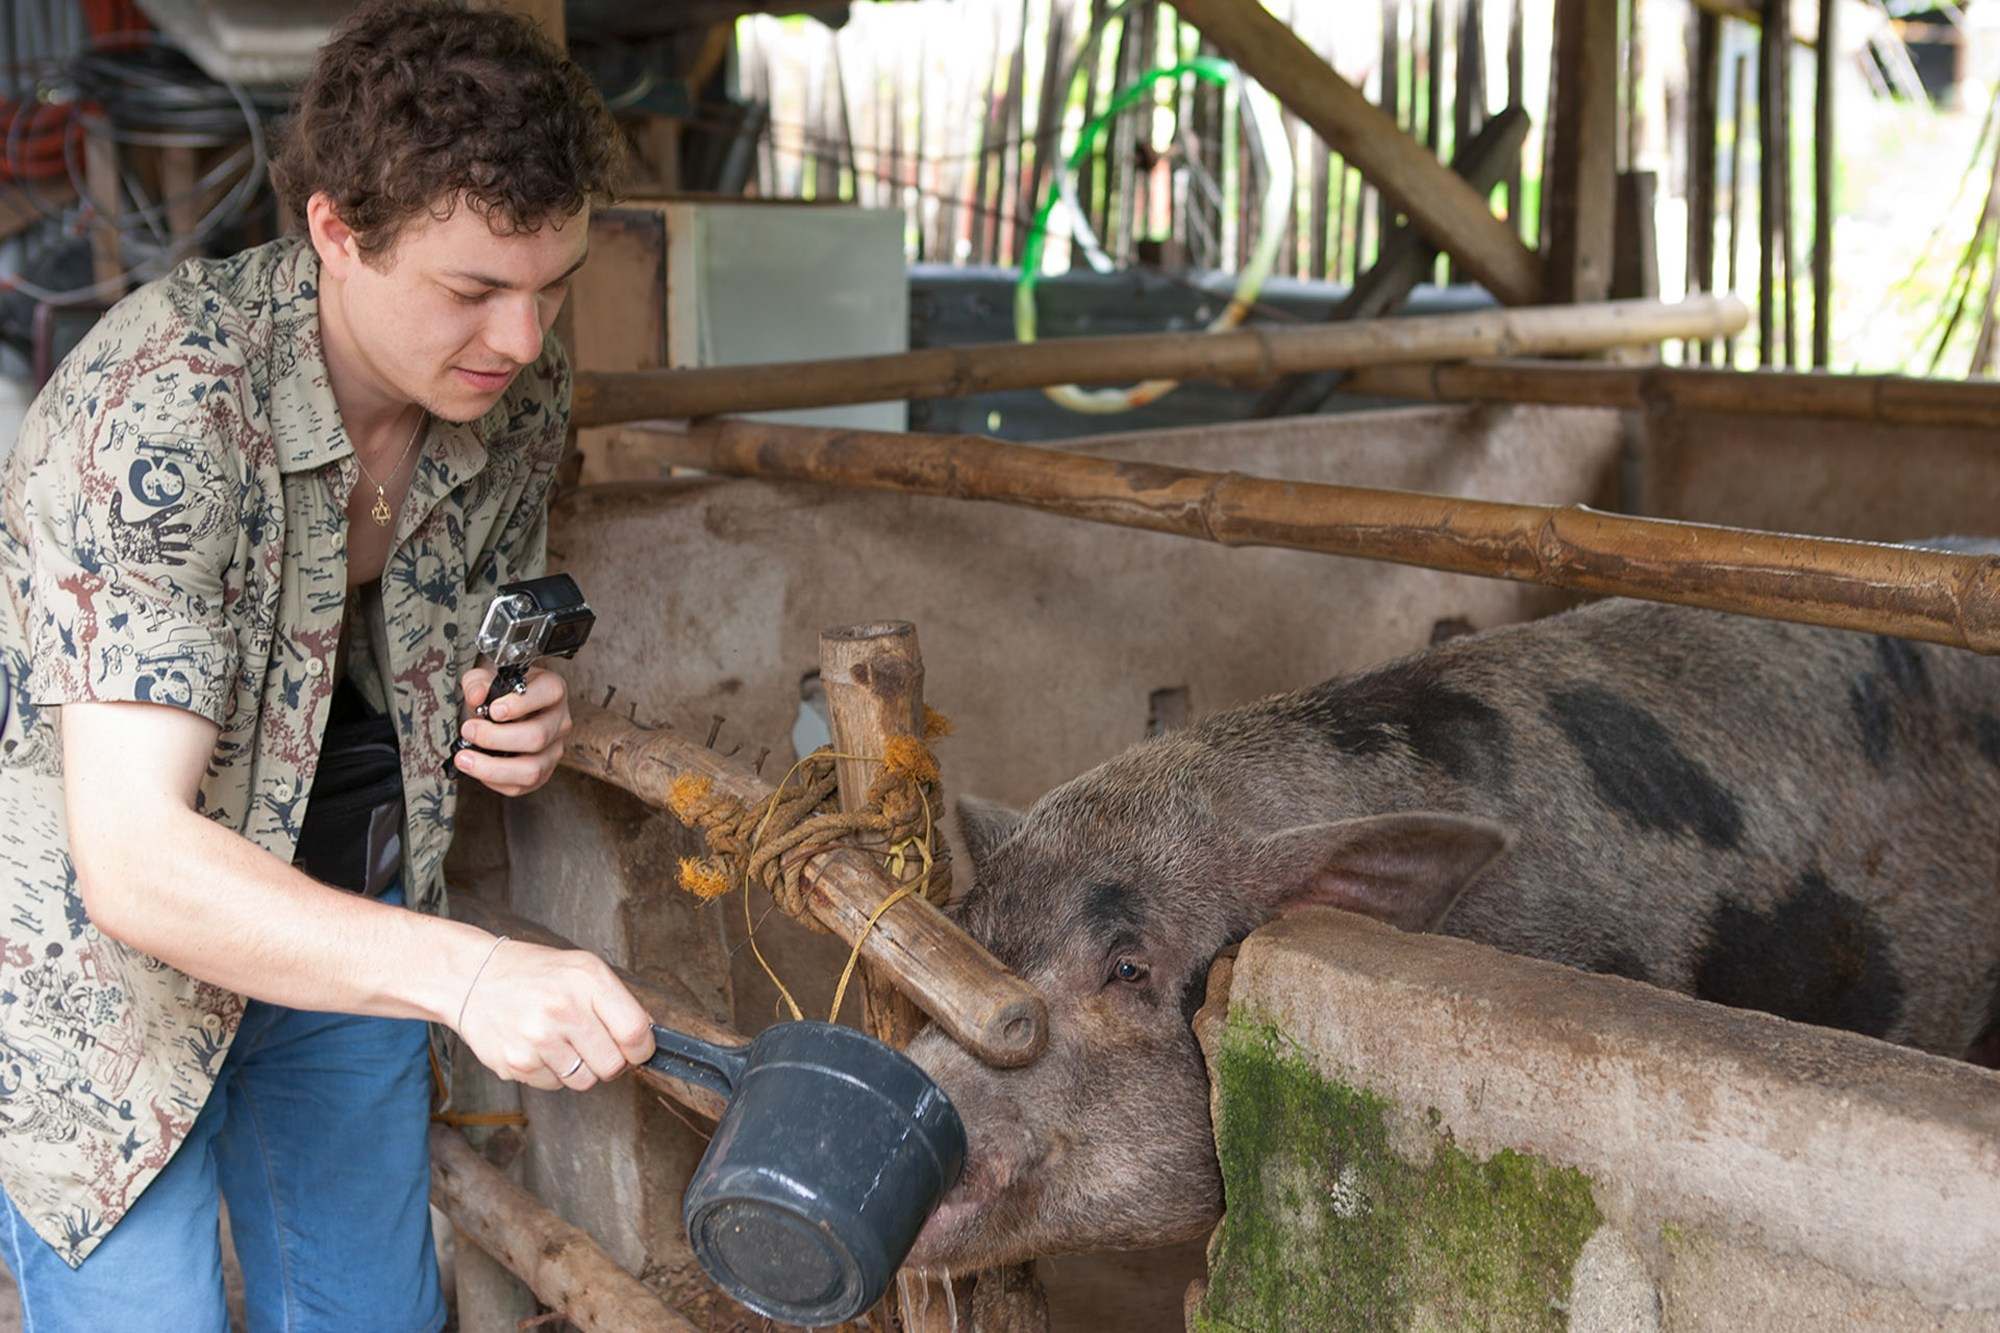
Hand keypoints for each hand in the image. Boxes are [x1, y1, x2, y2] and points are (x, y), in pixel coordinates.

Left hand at [452, 664, 572, 795]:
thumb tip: (476, 695)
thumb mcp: (485, 679)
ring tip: (465, 758)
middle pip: (537, 737)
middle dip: (496, 737)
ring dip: (492, 767)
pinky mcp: (542, 774)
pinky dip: (493, 780)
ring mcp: (553, 750)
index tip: (493, 710)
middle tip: (468, 730)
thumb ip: (477, 683)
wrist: (502, 715)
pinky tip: (478, 767)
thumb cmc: (499, 696)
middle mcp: (559, 721)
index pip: (548, 693)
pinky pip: (520, 786)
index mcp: (552, 691)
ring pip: (532, 769)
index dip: (520, 704)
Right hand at [453, 937, 655, 1090]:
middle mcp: (563, 1009)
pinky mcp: (516, 1063)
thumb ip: (617, 1002)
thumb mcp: (582, 969)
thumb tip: (646, 1037)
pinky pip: (554, 1085)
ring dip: (579, 1068)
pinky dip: (551, 1072)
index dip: (642, 1048)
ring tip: (560, 1040)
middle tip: (593, 1043)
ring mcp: (537, 1039)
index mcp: (587, 979)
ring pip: (585, 1081)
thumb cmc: (534, 974)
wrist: (472, 978)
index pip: (636, 1032)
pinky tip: (538, 1046)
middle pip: (613, 1066)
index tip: (636, 1048)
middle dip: (610, 1060)